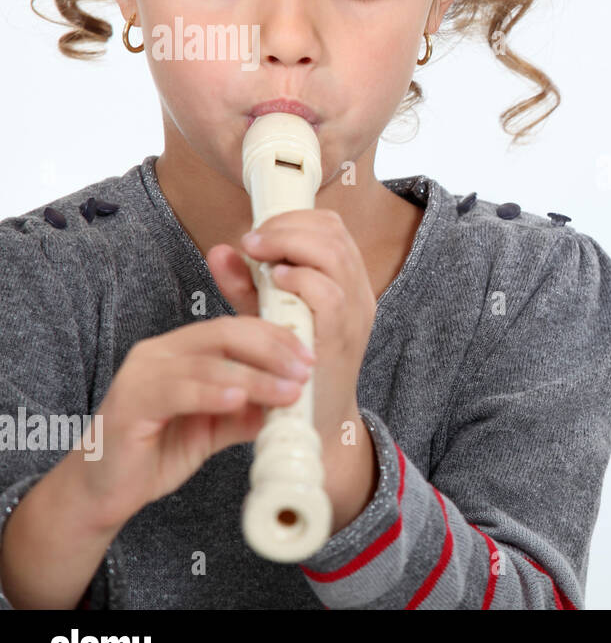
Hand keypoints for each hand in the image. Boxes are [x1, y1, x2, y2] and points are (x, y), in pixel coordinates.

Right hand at [84, 317, 314, 531]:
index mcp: (181, 350)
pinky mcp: (129, 403)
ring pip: (208, 363)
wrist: (106, 491)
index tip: (309, 357)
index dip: (276, 338)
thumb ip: (249, 410)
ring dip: (256, 376)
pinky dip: (213, 393)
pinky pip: (177, 390)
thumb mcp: (217, 427)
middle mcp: (159, 353)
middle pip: (225, 334)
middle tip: (305, 370)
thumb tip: (294, 399)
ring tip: (289, 392)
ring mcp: (141, 374)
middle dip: (273, 350)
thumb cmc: (159, 451)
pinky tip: (241, 400)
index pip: (236, 328)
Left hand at [207, 209, 376, 458]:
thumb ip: (246, 284)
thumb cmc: (291, 369)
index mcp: (348, 281)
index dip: (294, 218)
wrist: (313, 424)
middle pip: (334, 231)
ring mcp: (355, 314)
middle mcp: (359, 292)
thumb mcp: (270, 316)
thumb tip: (219, 251)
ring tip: (259, 254)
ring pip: (333, 253)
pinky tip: (274, 281)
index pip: (332, 227)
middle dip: (287, 226)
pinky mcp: (342, 337)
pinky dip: (299, 278)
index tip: (259, 231)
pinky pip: (328, 293)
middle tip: (253, 241)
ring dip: (289, 244)